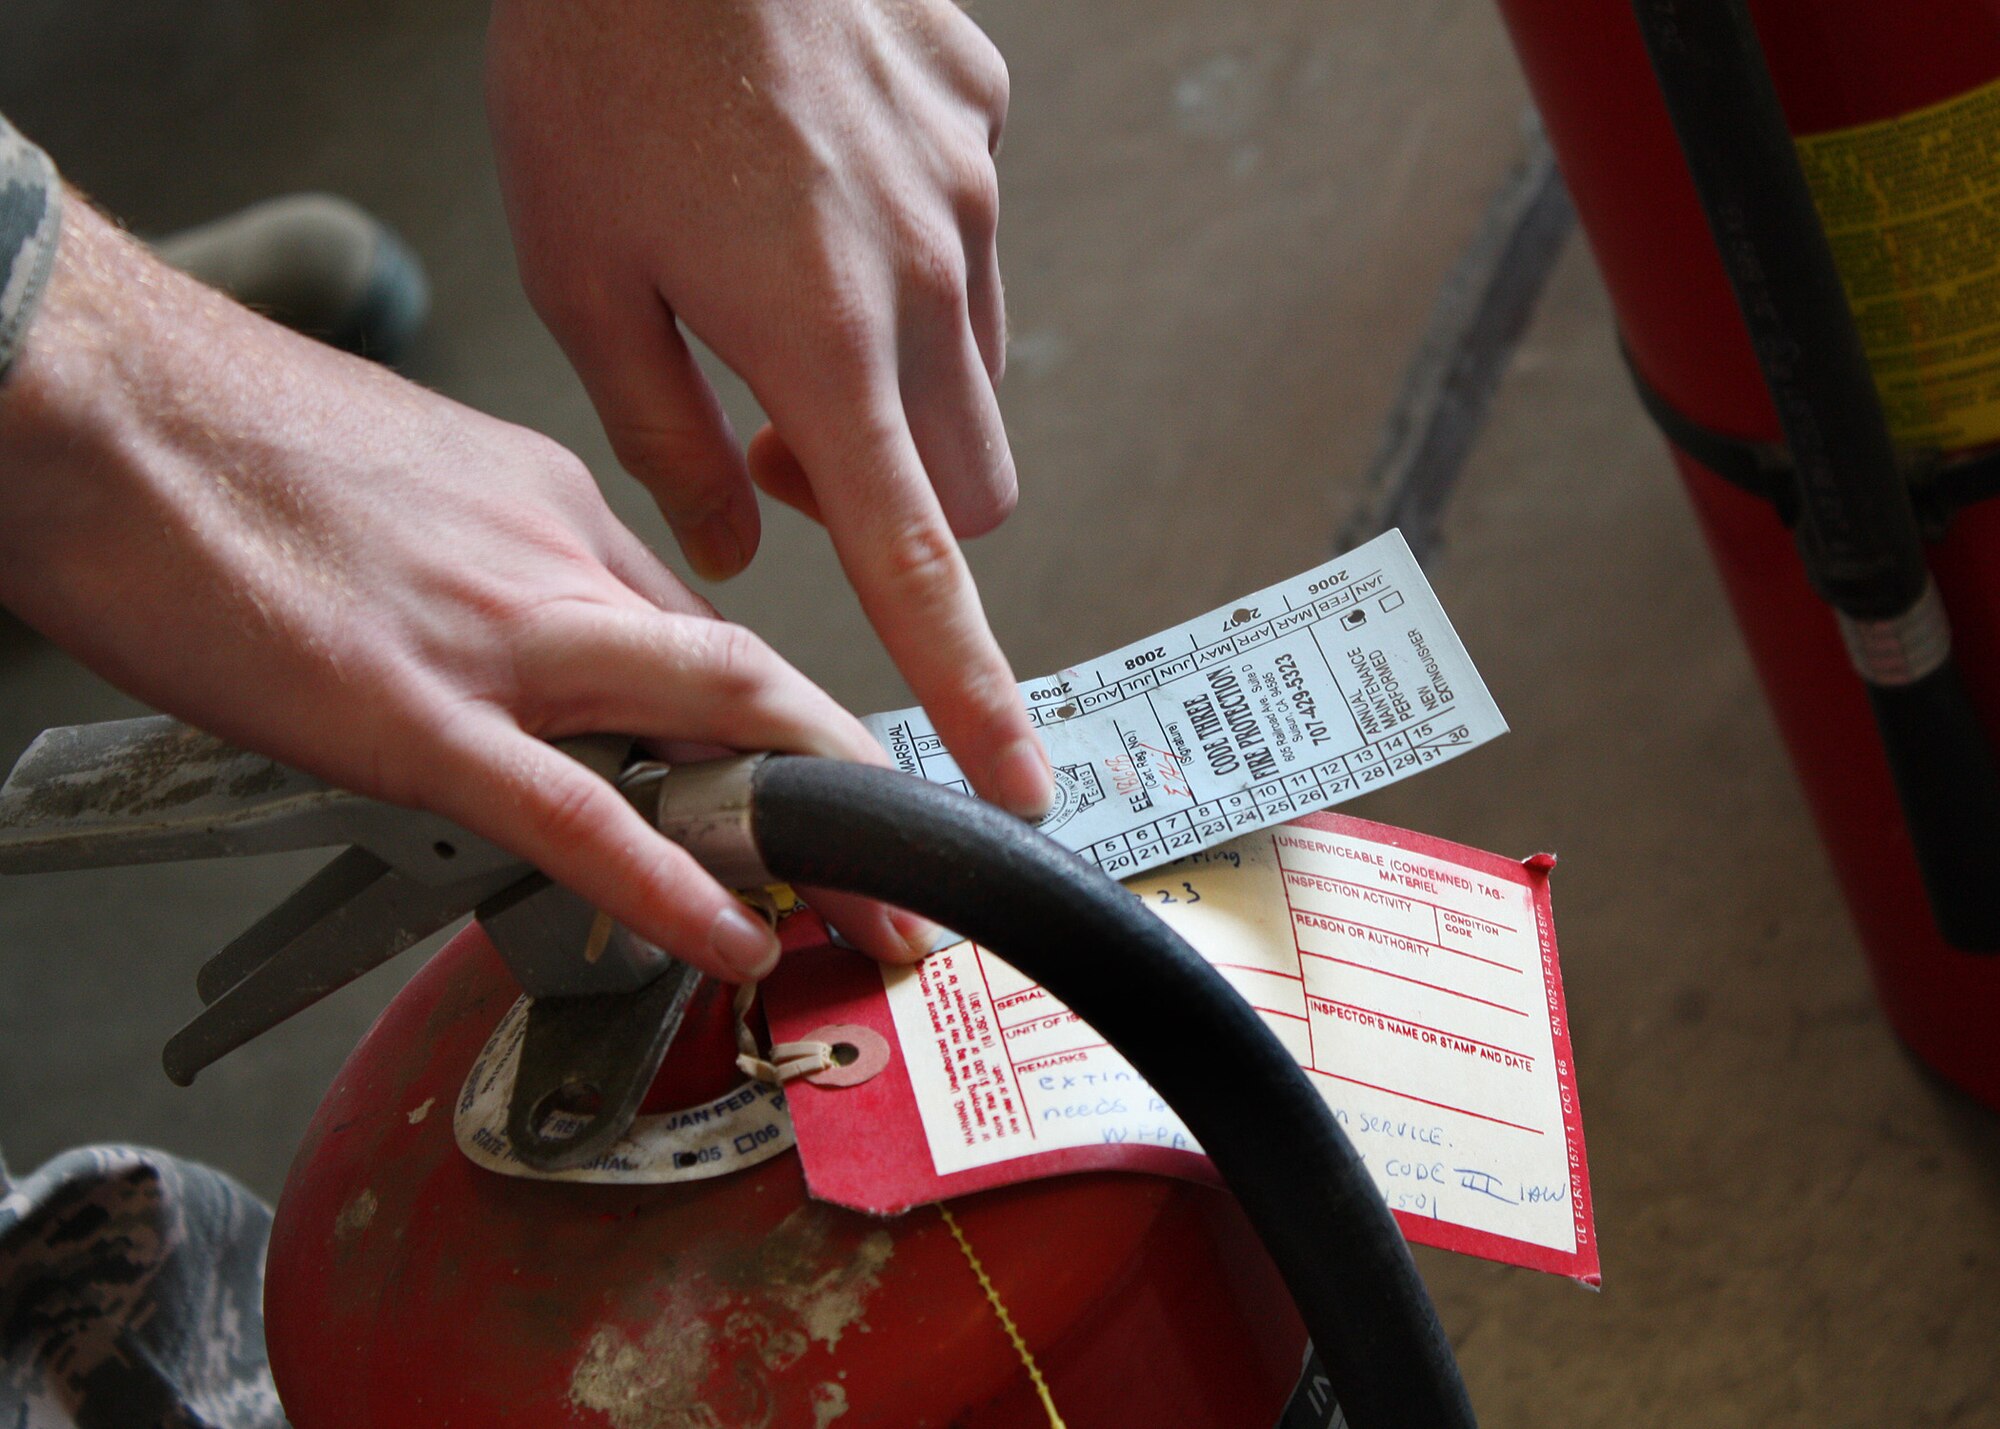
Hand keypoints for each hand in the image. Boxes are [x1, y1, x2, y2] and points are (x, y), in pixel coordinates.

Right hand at [0, 198, 934, 980]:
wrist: (93, 397)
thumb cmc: (226, 436)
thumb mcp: (413, 480)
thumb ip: (498, 563)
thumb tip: (534, 647)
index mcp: (552, 509)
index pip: (707, 633)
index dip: (785, 728)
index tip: (822, 788)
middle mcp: (554, 563)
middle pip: (752, 680)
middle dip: (852, 786)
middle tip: (906, 871)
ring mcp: (493, 638)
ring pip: (707, 726)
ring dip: (808, 836)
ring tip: (870, 918)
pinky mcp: (411, 714)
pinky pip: (574, 813)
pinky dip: (669, 882)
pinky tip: (731, 933)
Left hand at [487, 0, 1052, 818]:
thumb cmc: (603, 59)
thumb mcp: (582, 272)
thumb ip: (662, 437)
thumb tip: (724, 544)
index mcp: (824, 338)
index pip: (920, 565)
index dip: (969, 691)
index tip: (1015, 782)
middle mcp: (931, 278)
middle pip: (974, 488)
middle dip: (900, 516)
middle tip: (780, 453)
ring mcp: (973, 195)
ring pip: (978, 375)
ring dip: (902, 399)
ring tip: (783, 306)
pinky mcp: (982, 123)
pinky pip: (977, 249)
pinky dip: (914, 277)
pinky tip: (823, 197)